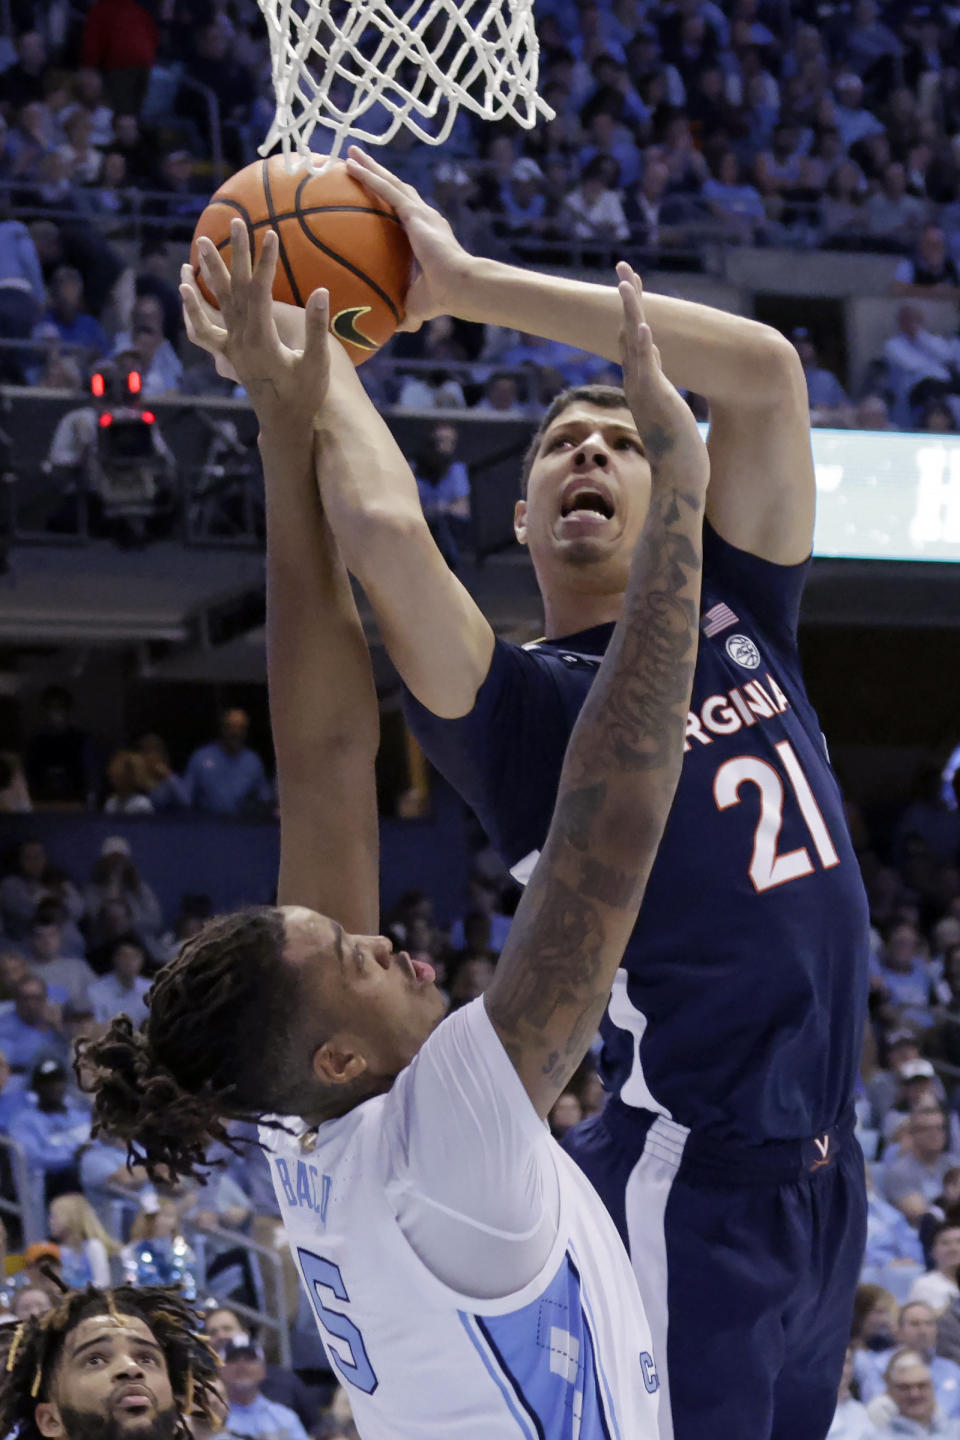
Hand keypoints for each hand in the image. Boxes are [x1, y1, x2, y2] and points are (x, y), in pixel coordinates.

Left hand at [180, 218, 337, 424]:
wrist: (284, 424)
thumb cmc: (305, 395)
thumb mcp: (317, 363)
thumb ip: (317, 328)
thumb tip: (321, 291)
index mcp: (262, 340)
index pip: (260, 291)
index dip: (265, 262)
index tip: (271, 234)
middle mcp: (240, 340)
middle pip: (234, 288)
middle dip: (235, 253)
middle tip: (233, 222)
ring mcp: (231, 347)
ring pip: (215, 302)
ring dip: (208, 271)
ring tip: (200, 244)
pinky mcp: (228, 354)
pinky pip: (204, 327)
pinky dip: (193, 306)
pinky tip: (186, 287)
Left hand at [344, 147, 471, 331]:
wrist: (459, 288)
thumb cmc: (441, 299)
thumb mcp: (414, 305)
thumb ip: (401, 313)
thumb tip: (389, 328)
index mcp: (425, 235)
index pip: (402, 213)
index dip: (387, 201)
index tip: (371, 193)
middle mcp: (424, 218)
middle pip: (395, 189)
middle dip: (376, 174)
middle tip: (355, 162)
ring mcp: (420, 212)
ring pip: (389, 182)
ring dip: (369, 166)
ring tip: (349, 154)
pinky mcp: (415, 212)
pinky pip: (386, 189)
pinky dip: (368, 175)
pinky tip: (350, 165)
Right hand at [616, 261, 708, 491]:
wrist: (678, 478)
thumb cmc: (677, 448)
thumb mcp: (669, 404)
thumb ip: (659, 381)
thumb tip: (657, 356)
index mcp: (642, 383)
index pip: (634, 337)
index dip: (632, 308)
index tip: (630, 284)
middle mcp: (638, 383)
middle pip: (629, 330)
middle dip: (627, 298)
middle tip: (623, 266)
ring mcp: (645, 390)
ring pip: (634, 342)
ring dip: (630, 311)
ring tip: (626, 283)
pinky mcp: (657, 400)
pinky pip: (647, 367)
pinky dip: (643, 346)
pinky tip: (642, 325)